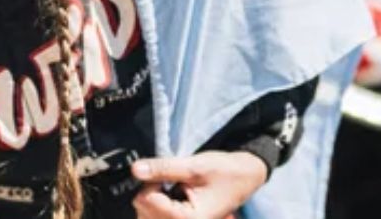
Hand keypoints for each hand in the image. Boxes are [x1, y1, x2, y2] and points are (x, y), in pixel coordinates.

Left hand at [131, 151, 268, 218]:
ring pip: (146, 214)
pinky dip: (157, 203)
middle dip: (150, 192)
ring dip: (152, 198)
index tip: (164, 175)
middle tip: (168, 181)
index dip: (150, 183)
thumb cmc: (226, 173)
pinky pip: (155, 215)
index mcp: (189, 218)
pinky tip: (170, 195)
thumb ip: (163, 168)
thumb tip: (135, 170)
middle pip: (143, 211)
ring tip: (171, 188)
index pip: (147, 202)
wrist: (244, 177)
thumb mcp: (194, 166)